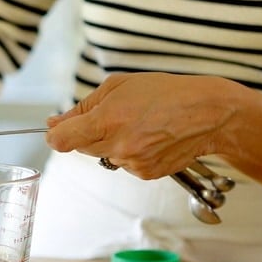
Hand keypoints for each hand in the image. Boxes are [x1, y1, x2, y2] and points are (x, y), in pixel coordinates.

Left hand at [45, 72, 236, 178]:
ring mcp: (132, 163)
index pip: (62, 141)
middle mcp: (118, 146)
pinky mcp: (144, 174)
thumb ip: (82, 108)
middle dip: (88, 134)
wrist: (208, 114)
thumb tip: (54, 124)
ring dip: (110, 143)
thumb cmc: (164, 93)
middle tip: (113, 117)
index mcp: (107, 121)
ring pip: (103, 157)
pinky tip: (148, 138)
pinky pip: (123, 165)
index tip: (58, 130)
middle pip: (81, 148)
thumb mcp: (117, 87)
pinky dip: (129, 153)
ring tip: (137, 125)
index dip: (56, 135)